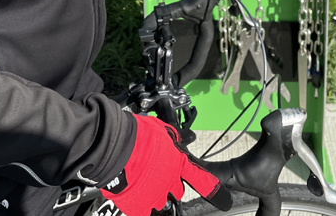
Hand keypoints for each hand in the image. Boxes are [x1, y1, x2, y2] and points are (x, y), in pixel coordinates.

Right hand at [100, 115, 230, 215]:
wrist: (113, 146)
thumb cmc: (134, 134)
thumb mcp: (159, 129)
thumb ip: (172, 138)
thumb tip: (181, 138)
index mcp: (177, 163)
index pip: (201, 179)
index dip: (213, 190)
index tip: (222, 199)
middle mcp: (170, 183)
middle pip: (176, 190)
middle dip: (168, 183)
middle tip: (154, 171)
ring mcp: (155, 197)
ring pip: (160, 200)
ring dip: (153, 192)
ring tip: (140, 179)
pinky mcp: (139, 206)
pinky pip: (143, 209)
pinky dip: (139, 202)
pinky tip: (132, 189)